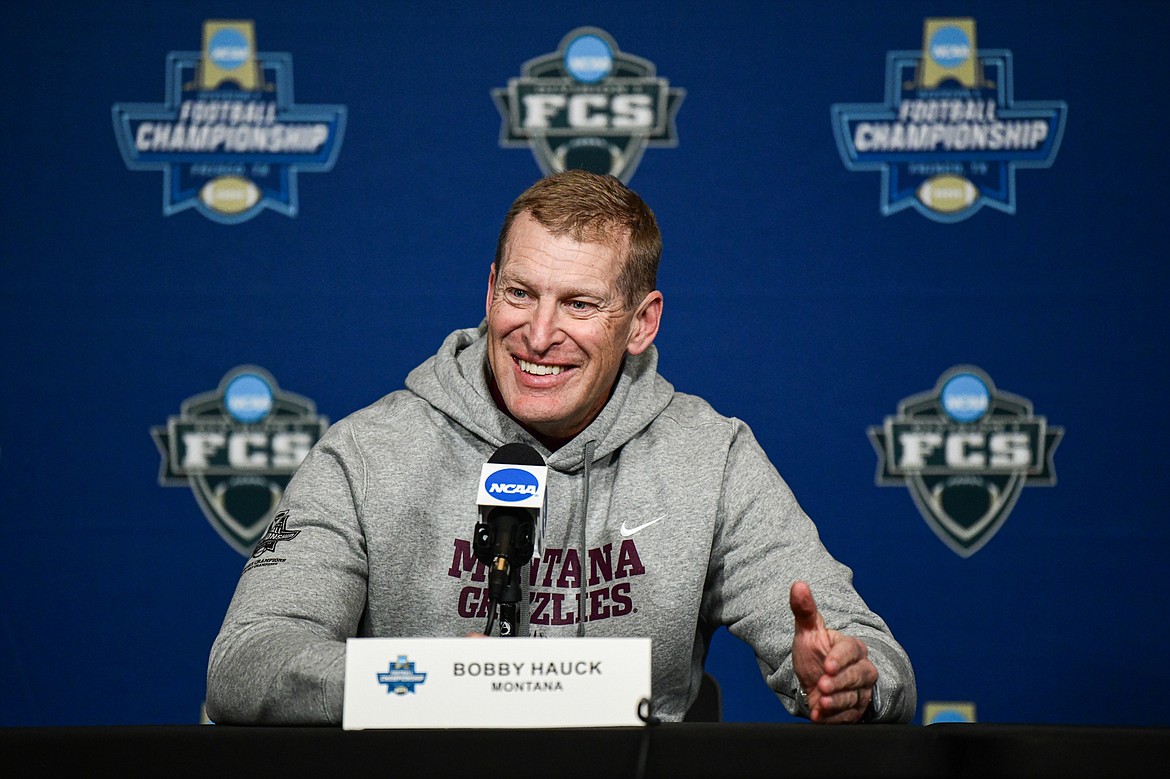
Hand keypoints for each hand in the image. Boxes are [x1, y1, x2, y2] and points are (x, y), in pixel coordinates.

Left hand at [789, 579, 877, 723]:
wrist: (816, 680)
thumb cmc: (815, 653)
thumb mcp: (808, 632)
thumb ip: (805, 610)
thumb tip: (798, 585)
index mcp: (851, 647)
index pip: (851, 650)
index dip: (840, 659)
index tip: (827, 665)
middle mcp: (861, 669)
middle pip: (857, 676)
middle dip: (839, 682)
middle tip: (822, 685)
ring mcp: (860, 691)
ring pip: (854, 697)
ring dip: (836, 702)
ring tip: (821, 703)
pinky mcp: (856, 710)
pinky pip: (850, 716)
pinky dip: (834, 718)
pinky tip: (820, 716)